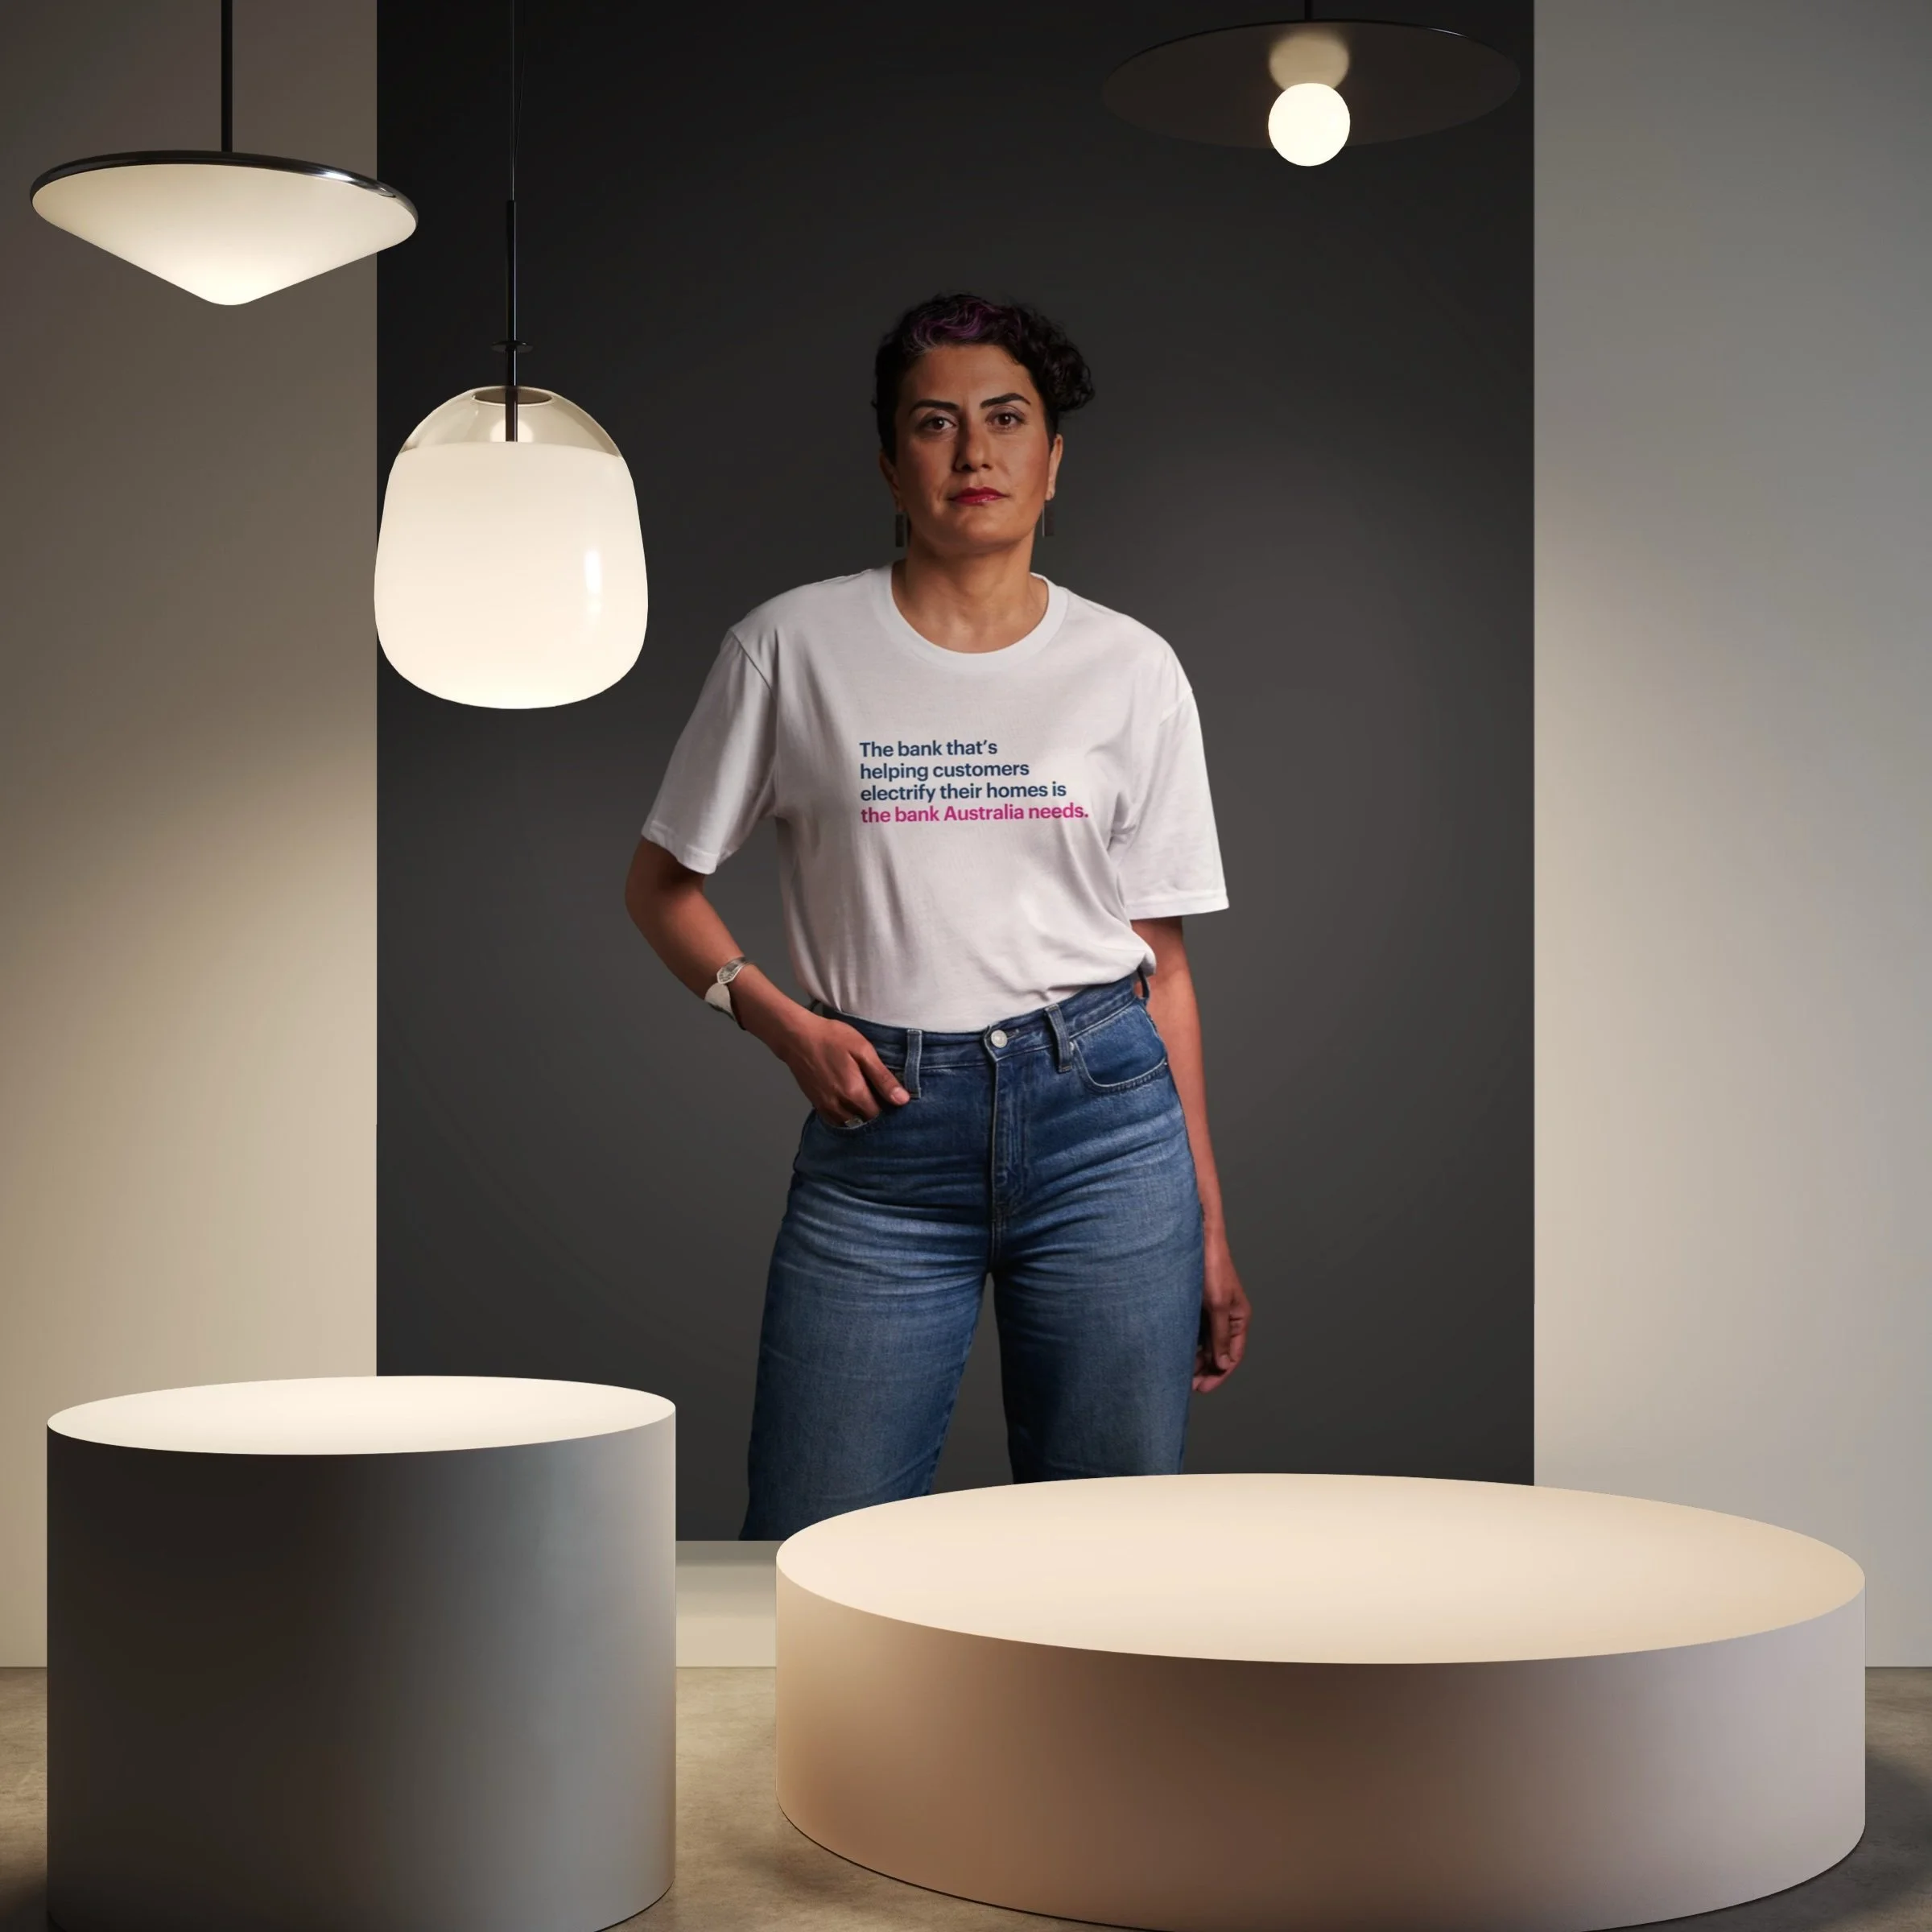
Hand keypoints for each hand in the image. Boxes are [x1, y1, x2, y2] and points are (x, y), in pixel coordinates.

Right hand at [772, 1010, 908, 1125]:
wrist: (797, 1037)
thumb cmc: (832, 1038)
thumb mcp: (863, 1051)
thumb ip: (882, 1077)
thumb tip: (902, 1100)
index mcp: (854, 1093)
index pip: (878, 1114)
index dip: (887, 1108)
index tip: (890, 1097)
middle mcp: (839, 1106)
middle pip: (863, 1121)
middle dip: (873, 1113)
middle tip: (878, 1096)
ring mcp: (825, 1107)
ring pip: (848, 1123)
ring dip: (858, 1116)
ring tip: (864, 1099)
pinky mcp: (815, 1103)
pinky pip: (834, 1120)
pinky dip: (844, 1116)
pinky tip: (848, 1102)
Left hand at [1194, 1233, 1249, 1391]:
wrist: (1197, 1240)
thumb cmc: (1211, 1267)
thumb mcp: (1216, 1305)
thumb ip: (1219, 1336)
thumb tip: (1222, 1364)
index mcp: (1239, 1318)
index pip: (1232, 1355)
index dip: (1220, 1374)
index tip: (1203, 1388)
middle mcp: (1228, 1317)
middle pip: (1219, 1352)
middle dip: (1206, 1370)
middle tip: (1189, 1386)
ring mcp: (1213, 1312)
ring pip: (1207, 1343)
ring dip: (1197, 1359)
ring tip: (1181, 1373)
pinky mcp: (1199, 1305)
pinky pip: (1197, 1332)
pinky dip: (1190, 1344)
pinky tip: (1178, 1353)